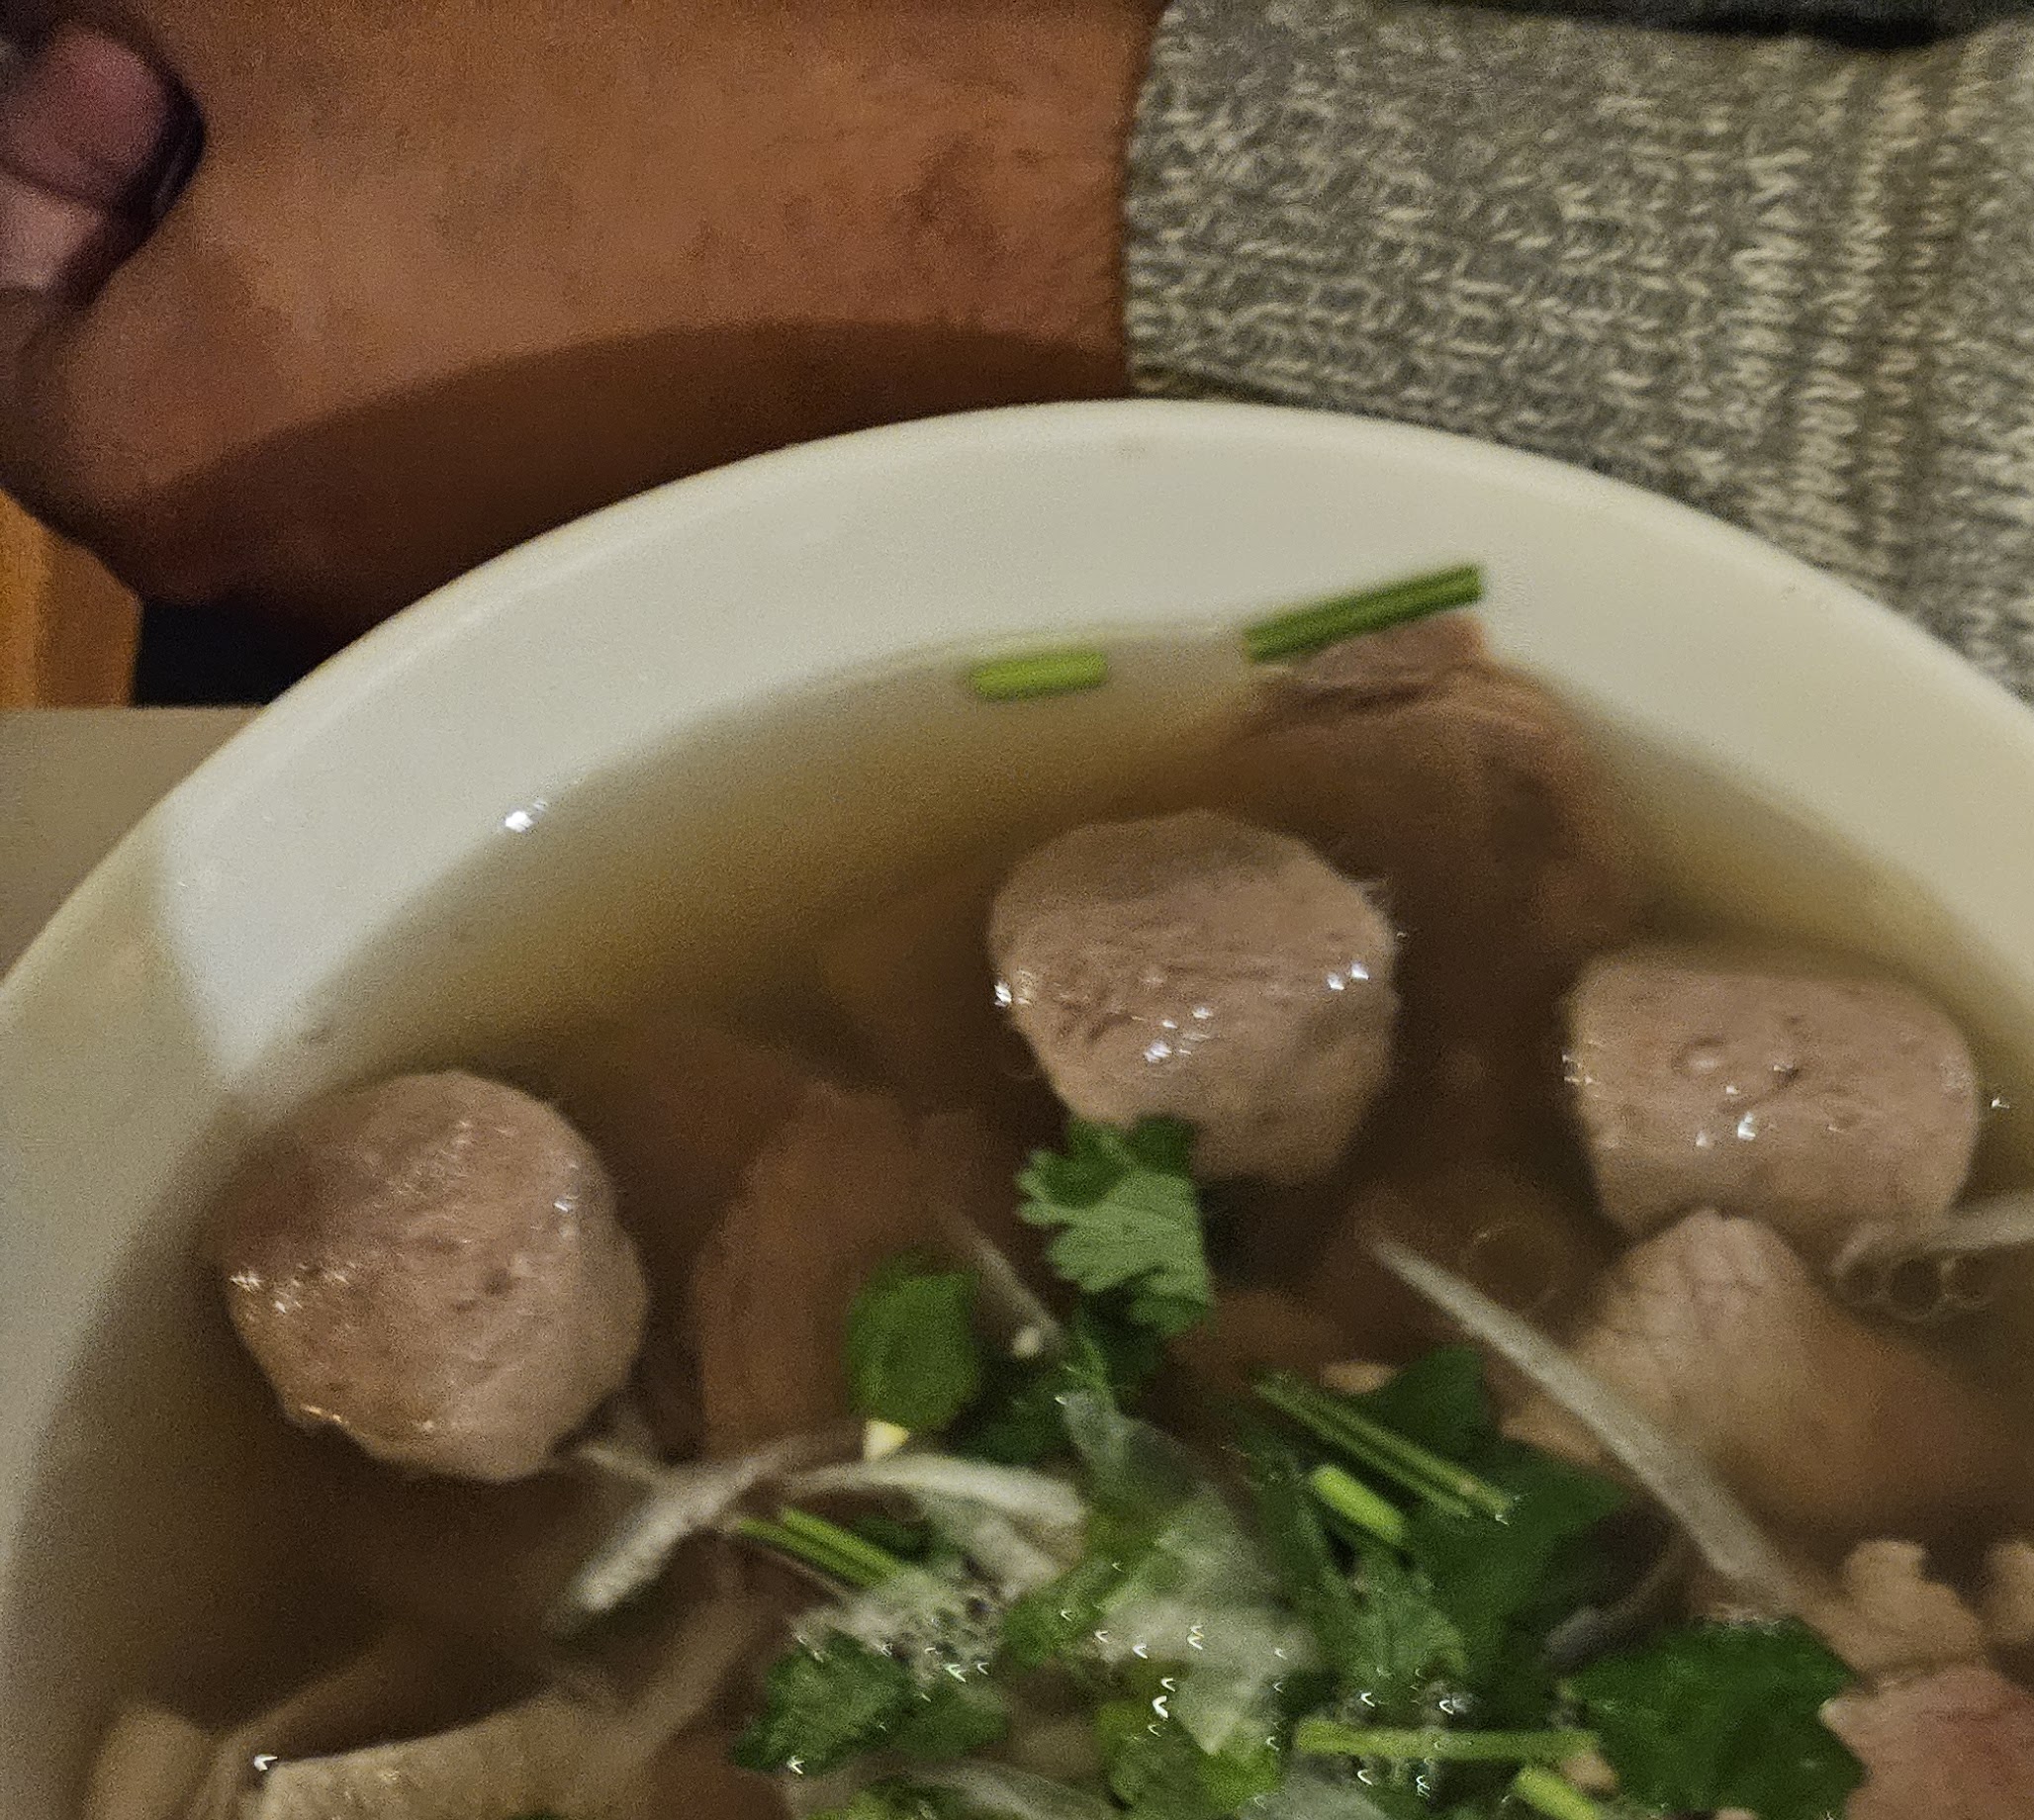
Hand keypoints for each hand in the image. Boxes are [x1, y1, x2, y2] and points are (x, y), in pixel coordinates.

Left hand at [0, 0, 1157, 634]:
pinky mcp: (592, 574)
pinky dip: (428, 330)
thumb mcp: (284, 0)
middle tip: (220, 55)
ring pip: (298, 421)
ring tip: (382, 113)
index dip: (16, 171)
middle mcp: (305, 586)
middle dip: (141, 214)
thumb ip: (102, 29)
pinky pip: (443, 452)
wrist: (988, 238)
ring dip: (286, 268)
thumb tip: (72, 55)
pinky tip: (508, 209)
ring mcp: (463, 598)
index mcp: (184, 463)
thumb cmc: (627, 92)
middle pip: (139, 400)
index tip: (112, 49)